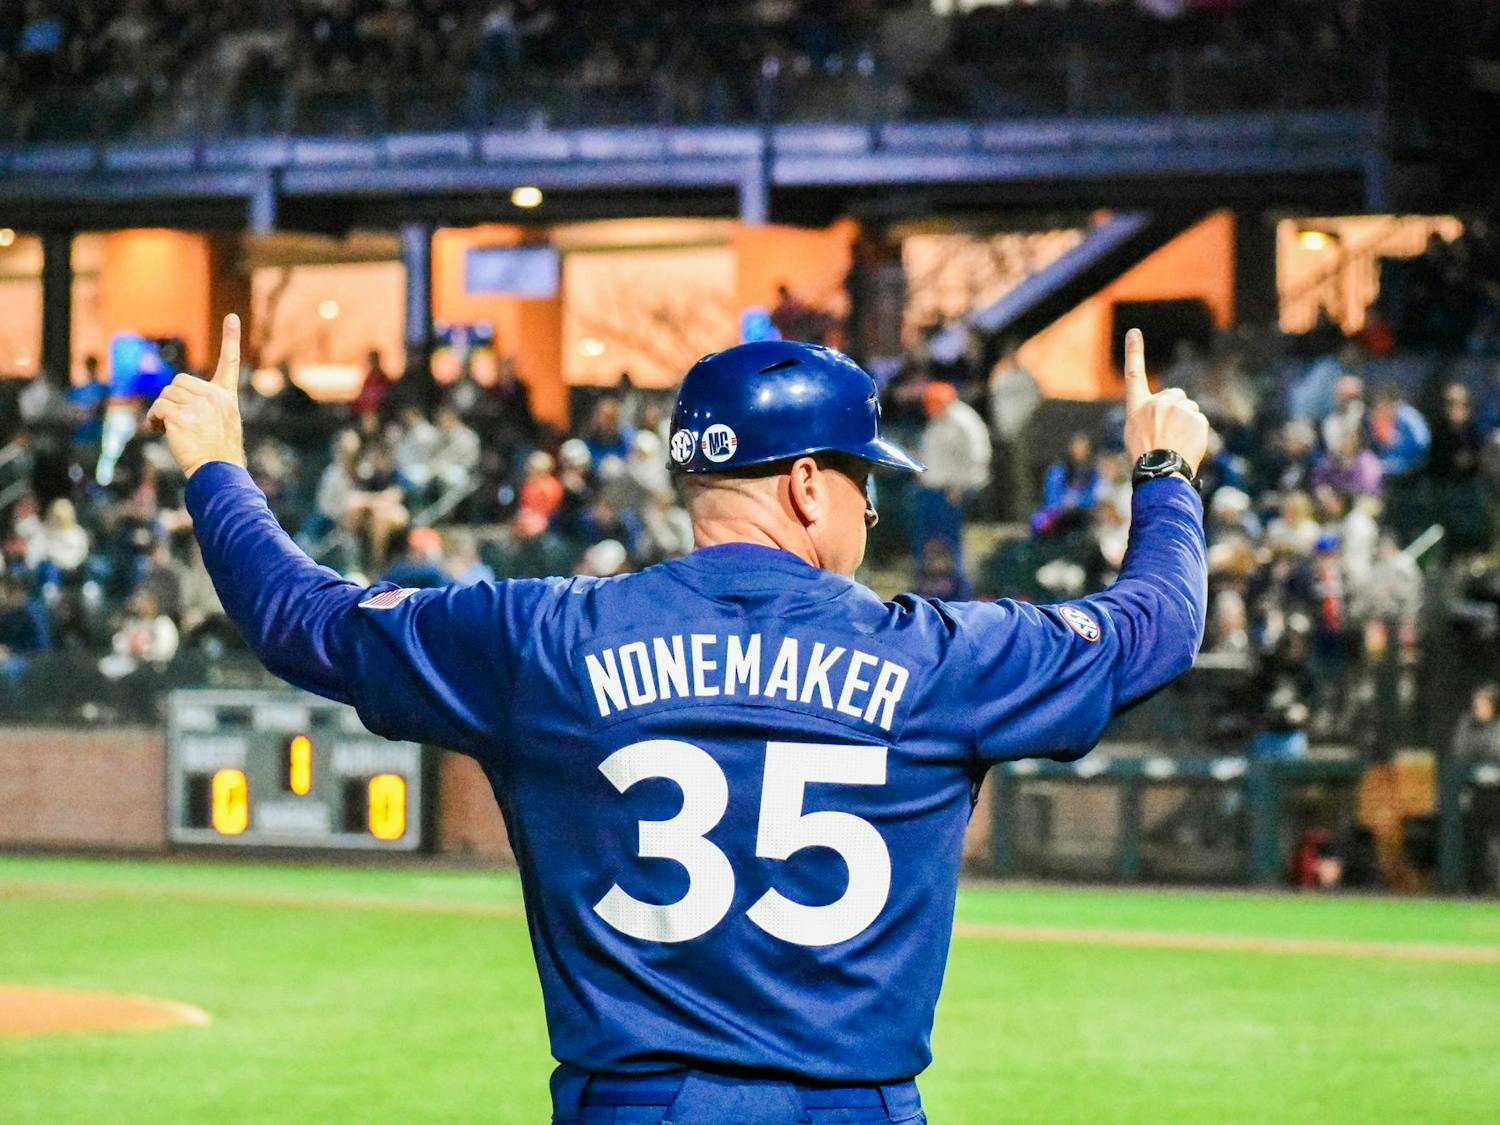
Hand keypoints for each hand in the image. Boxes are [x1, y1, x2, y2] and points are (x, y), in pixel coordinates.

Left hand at [145, 314, 245, 478]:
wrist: (219, 471)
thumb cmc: (219, 454)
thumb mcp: (222, 424)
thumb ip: (205, 406)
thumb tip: (172, 401)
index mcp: (226, 397)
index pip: (229, 364)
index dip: (230, 340)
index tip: (232, 318)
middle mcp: (215, 397)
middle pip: (180, 382)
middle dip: (171, 399)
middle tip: (172, 419)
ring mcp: (199, 406)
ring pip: (167, 394)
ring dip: (160, 411)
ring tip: (165, 428)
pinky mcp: (181, 416)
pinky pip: (158, 407)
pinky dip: (152, 419)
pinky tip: (157, 431)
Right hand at [1122, 328, 1208, 475]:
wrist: (1160, 472)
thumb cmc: (1145, 457)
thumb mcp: (1136, 434)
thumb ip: (1149, 416)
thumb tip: (1166, 412)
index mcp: (1138, 407)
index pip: (1134, 374)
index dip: (1134, 352)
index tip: (1134, 332)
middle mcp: (1156, 403)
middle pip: (1176, 396)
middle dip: (1177, 410)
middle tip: (1170, 434)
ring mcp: (1176, 409)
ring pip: (1190, 410)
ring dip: (1187, 423)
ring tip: (1177, 443)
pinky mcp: (1194, 417)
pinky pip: (1200, 421)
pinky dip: (1197, 433)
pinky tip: (1187, 445)